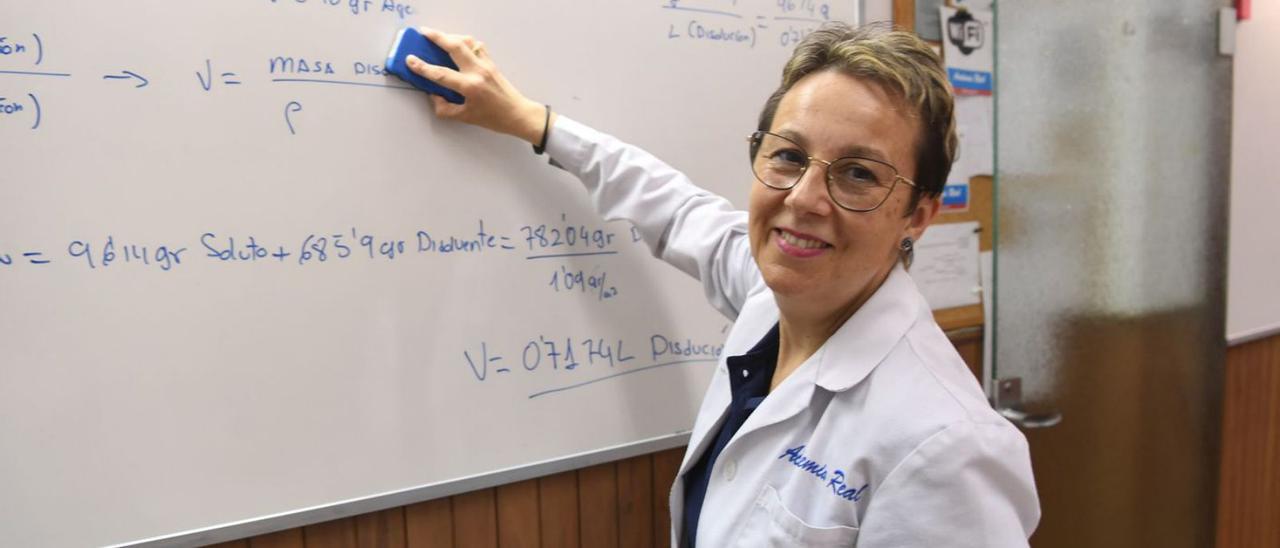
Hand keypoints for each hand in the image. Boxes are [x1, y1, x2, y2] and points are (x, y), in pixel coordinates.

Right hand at [405, 27, 551, 145]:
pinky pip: (477, 46)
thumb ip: (444, 108)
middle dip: (438, 37)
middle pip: (455, 47)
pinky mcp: (491, 62)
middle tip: (423, 33)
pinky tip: (458, 44)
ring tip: (439, 37)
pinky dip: (465, 41)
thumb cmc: (493, 118)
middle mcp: (478, 72)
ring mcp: (486, 65)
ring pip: (467, 42)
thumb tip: (432, 94)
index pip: (441, 74)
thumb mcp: (465, 117)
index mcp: (470, 87)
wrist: (518, 114)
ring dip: (451, 36)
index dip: (423, 67)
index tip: (410, 60)